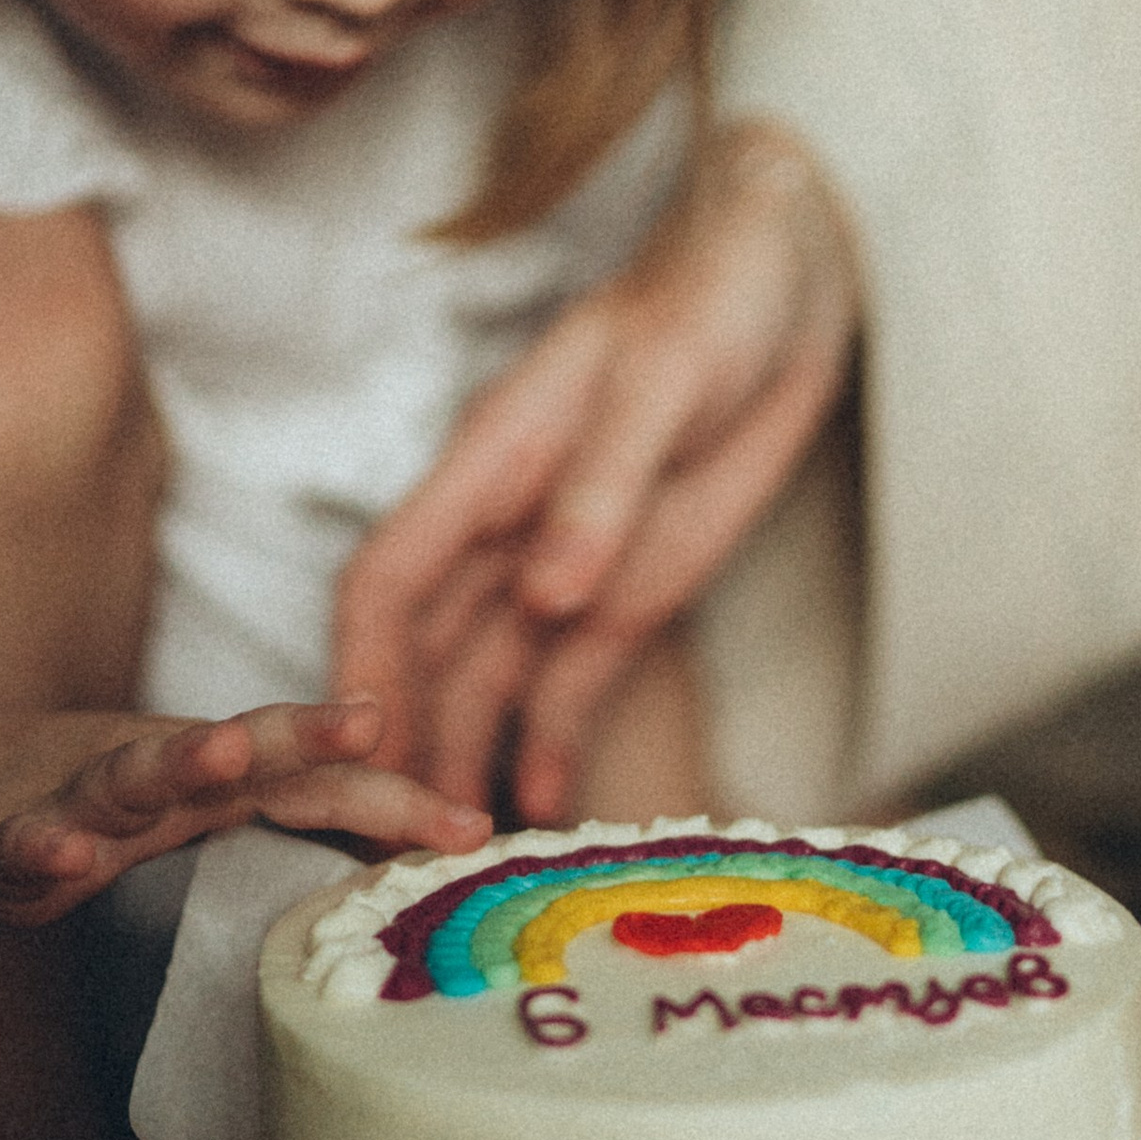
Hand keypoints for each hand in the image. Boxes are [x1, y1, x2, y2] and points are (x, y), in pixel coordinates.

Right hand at [0, 696, 488, 922]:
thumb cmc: (94, 808)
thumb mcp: (197, 816)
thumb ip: (287, 828)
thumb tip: (405, 874)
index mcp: (216, 779)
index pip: (320, 783)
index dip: (392, 801)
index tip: (472, 827)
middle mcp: (158, 774)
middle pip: (242, 751)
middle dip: (307, 735)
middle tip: (370, 719)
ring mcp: (76, 798)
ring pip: (133, 777)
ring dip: (179, 760)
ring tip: (225, 749)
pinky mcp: (0, 840)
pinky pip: (25, 844)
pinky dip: (41, 846)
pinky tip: (60, 858)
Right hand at [336, 118, 859, 819]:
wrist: (790, 283)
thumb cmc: (712, 299)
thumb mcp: (663, 380)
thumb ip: (602, 486)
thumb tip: (546, 592)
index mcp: (492, 464)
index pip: (386, 579)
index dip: (358, 669)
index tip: (350, 759)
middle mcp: (510, 528)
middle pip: (422, 652)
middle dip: (400, 748)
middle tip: (397, 850)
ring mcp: (565, 565)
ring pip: (488, 680)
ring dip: (468, 761)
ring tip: (460, 856)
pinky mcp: (626, 590)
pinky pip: (570, 682)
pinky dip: (549, 744)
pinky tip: (545, 808)